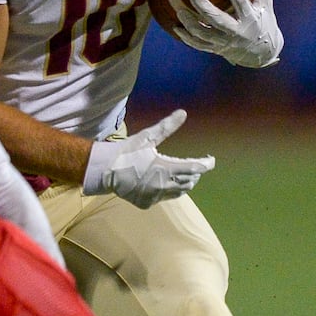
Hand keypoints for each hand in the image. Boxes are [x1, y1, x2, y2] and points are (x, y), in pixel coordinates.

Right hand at [83, 109, 214, 208]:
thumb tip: (183, 113)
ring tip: (181, 175)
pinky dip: (167, 190)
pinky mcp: (147, 203)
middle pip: (190, 182)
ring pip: (179, 192)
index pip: (195, 168)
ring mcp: (156, 196)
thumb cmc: (126, 152)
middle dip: (194, 174)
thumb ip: (167, 126)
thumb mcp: (147, 137)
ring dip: (183, 183)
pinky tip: (161, 183)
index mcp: (166, 168)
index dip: (205, 164)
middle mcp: (165, 185)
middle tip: (193, 166)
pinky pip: (164, 198)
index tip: (211, 160)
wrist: (105, 171)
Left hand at [168, 0, 283, 66]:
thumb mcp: (266, 2)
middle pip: (219, 21)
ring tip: (179, 12)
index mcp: (251, 19)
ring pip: (205, 35)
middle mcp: (238, 32)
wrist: (263, 53)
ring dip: (191, 24)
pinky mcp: (217, 49)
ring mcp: (226, 43)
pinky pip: (199, 45)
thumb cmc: (264, 20)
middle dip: (206, 10)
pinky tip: (176, 28)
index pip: (242, 4)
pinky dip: (187, 38)